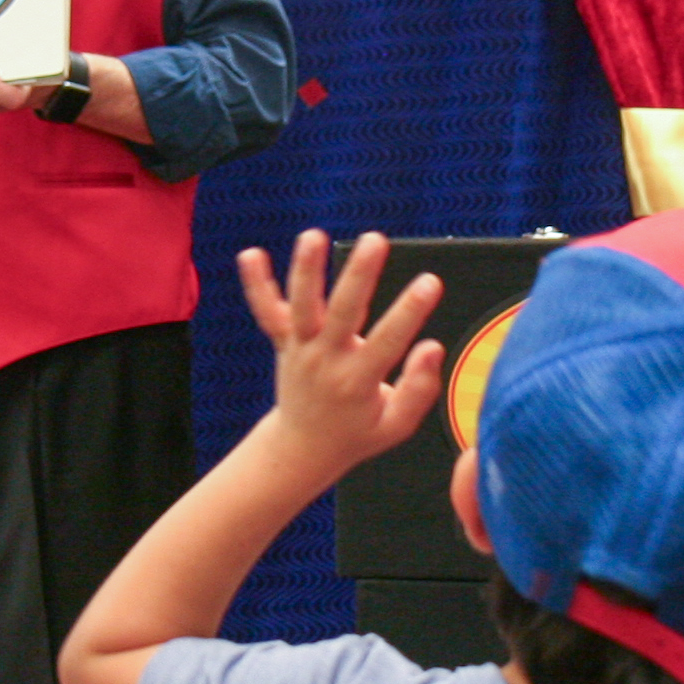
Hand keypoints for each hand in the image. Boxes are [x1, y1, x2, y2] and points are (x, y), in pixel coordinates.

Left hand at [240, 230, 443, 472]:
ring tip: (314, 236)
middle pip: (343, 313)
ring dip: (306, 270)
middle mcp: (326, 361)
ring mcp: (300, 349)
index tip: (430, 282)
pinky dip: (257, 285)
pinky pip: (267, 312)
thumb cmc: (357, 433)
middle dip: (359, 275)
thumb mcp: (396, 425)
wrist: (302, 448)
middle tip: (375, 241)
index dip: (410, 311)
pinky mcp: (283, 342)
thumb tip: (433, 347)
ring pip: (301, 306)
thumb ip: (419, 389)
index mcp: (358, 382)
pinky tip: (250, 254)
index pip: (388, 341)